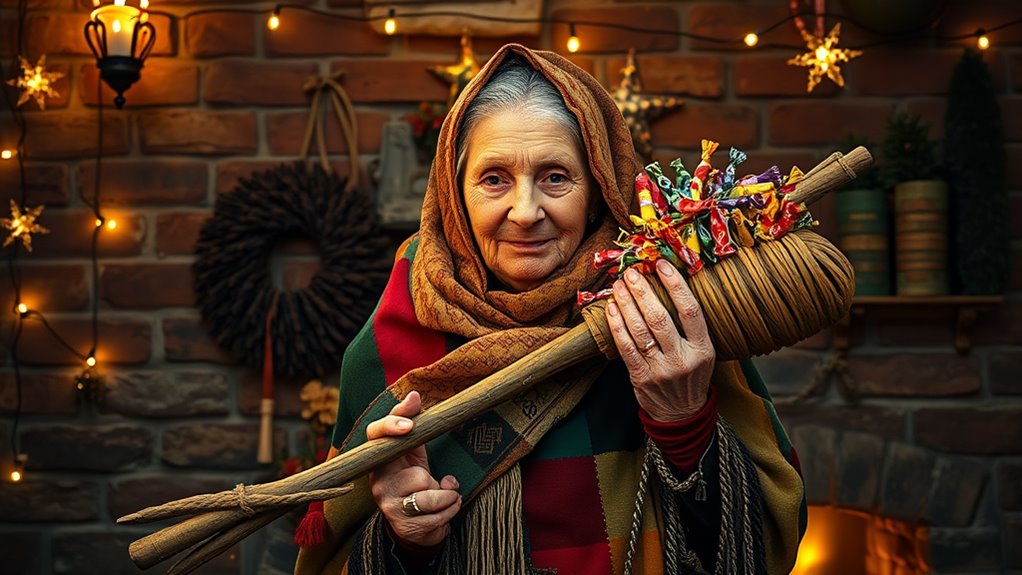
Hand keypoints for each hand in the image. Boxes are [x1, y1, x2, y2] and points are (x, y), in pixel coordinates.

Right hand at [367, 391, 461, 547]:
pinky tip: (444, 510)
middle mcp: (378, 480)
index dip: (391, 427)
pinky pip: (436, 515)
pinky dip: (450, 510)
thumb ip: (414, 423)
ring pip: (428, 496)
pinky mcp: (402, 524)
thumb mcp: (415, 451)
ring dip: (446, 497)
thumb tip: (413, 393)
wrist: (417, 524)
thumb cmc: (416, 480)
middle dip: (432, 480)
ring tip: (444, 496)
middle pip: (416, 474)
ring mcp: (388, 504)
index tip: (410, 427)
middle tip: (432, 482)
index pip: (375, 434)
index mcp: (381, 457)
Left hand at [606, 259, 714, 421]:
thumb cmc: (691, 376)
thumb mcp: (703, 353)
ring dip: (626, 305)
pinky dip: (617, 326)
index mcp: (703, 349)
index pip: (690, 311)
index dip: (676, 285)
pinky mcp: (641, 378)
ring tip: (619, 286)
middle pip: (660, 318)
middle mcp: (682, 359)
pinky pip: (626, 348)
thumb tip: (670, 286)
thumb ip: (690, 327)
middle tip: (631, 273)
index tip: (661, 265)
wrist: (681, 415)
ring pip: (640, 331)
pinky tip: (611, 309)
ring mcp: (660, 370)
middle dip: (642, 292)